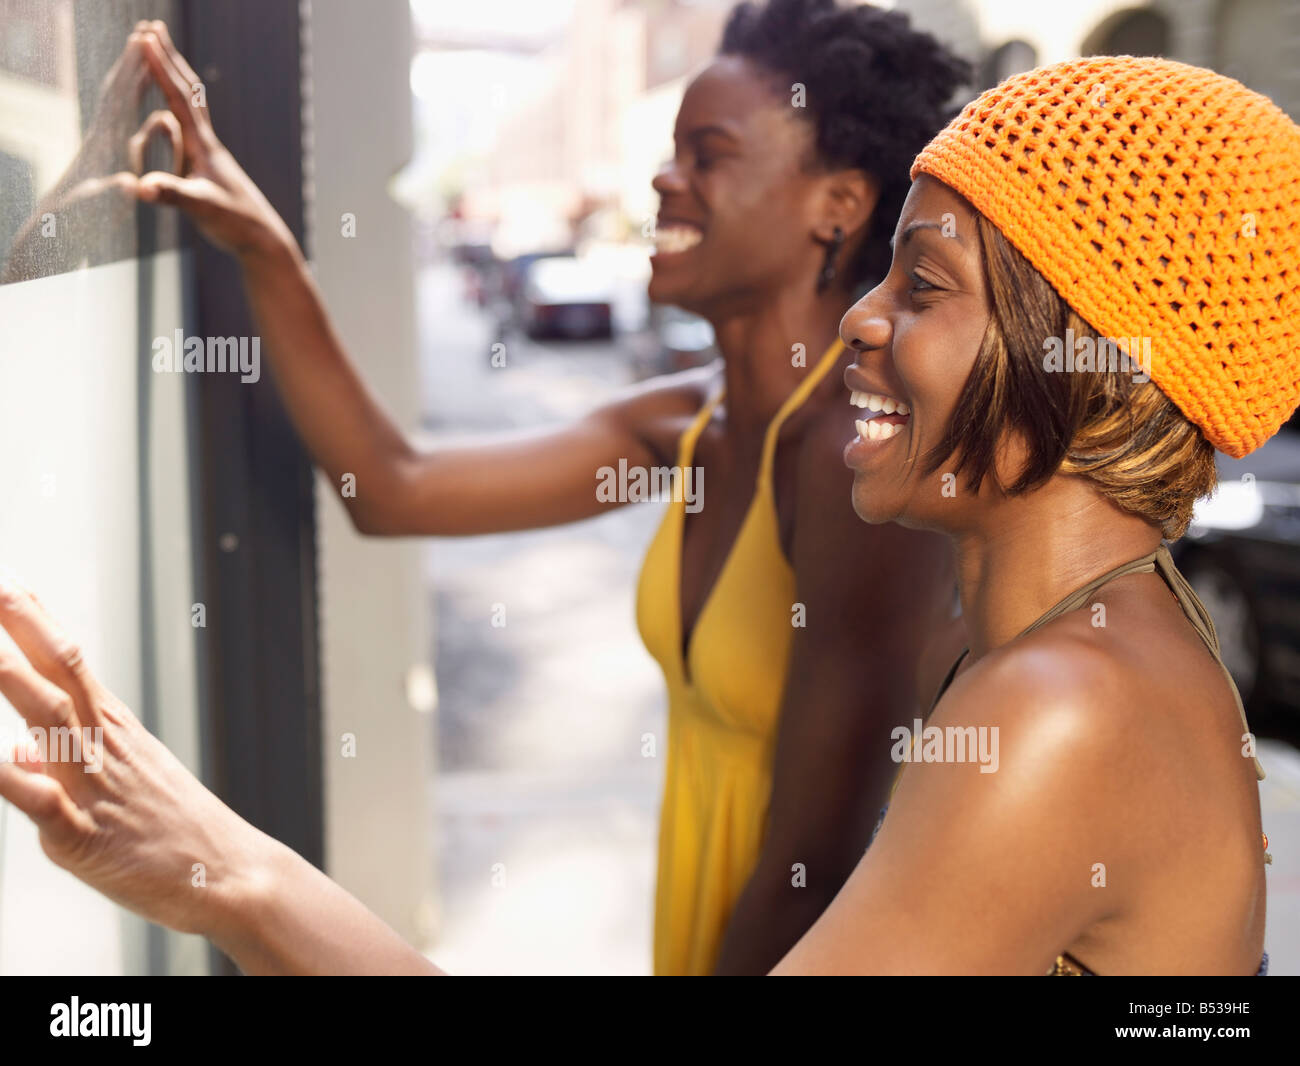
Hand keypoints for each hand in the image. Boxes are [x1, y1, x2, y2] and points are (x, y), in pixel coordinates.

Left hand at [0, 578, 266, 941]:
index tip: (9, 585)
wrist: (230, 875)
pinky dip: (12, 778)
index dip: (33, 622)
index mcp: (113, 731)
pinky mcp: (84, 836)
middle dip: (21, 627)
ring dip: (12, 679)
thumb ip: (62, 766)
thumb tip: (19, 753)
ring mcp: (96, 786)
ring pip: (51, 719)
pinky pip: (41, 802)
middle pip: (58, 672)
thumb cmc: (176, 835)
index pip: (66, 662)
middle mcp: (104, 747)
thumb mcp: (123, 788)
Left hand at [1, 33, 181, 280]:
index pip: (122, 98)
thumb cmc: (83, 218)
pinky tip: (146, 97)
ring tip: (144, 51)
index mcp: (107, 143)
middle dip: (133, 59)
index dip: (134, 70)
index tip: (146, 43)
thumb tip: (125, 185)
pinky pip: (127, 119)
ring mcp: (106, 142)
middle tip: (146, 28)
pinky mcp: (110, 154)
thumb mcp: (104, 206)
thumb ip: (115, 193)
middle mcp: (104, 135)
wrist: (60, 228)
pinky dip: (136, 103)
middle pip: (119, 87)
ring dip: (133, 74)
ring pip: (121, 99)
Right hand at [132, 20, 296, 259]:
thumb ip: (172, 194)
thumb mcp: (200, 208)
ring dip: (175, 78)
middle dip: (168, 58)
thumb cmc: (235, 223)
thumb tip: (141, 186)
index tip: (145, 37)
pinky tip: (174, 112)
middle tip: (152, 27)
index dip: (160, 67)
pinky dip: (179, 109)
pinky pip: (191, 127)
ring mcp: (209, 154)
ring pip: (192, 106)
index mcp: (203, 146)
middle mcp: (207, 144)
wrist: (263, 240)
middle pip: (187, 91)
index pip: (178, 97)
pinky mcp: (209, 168)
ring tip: (163, 56)